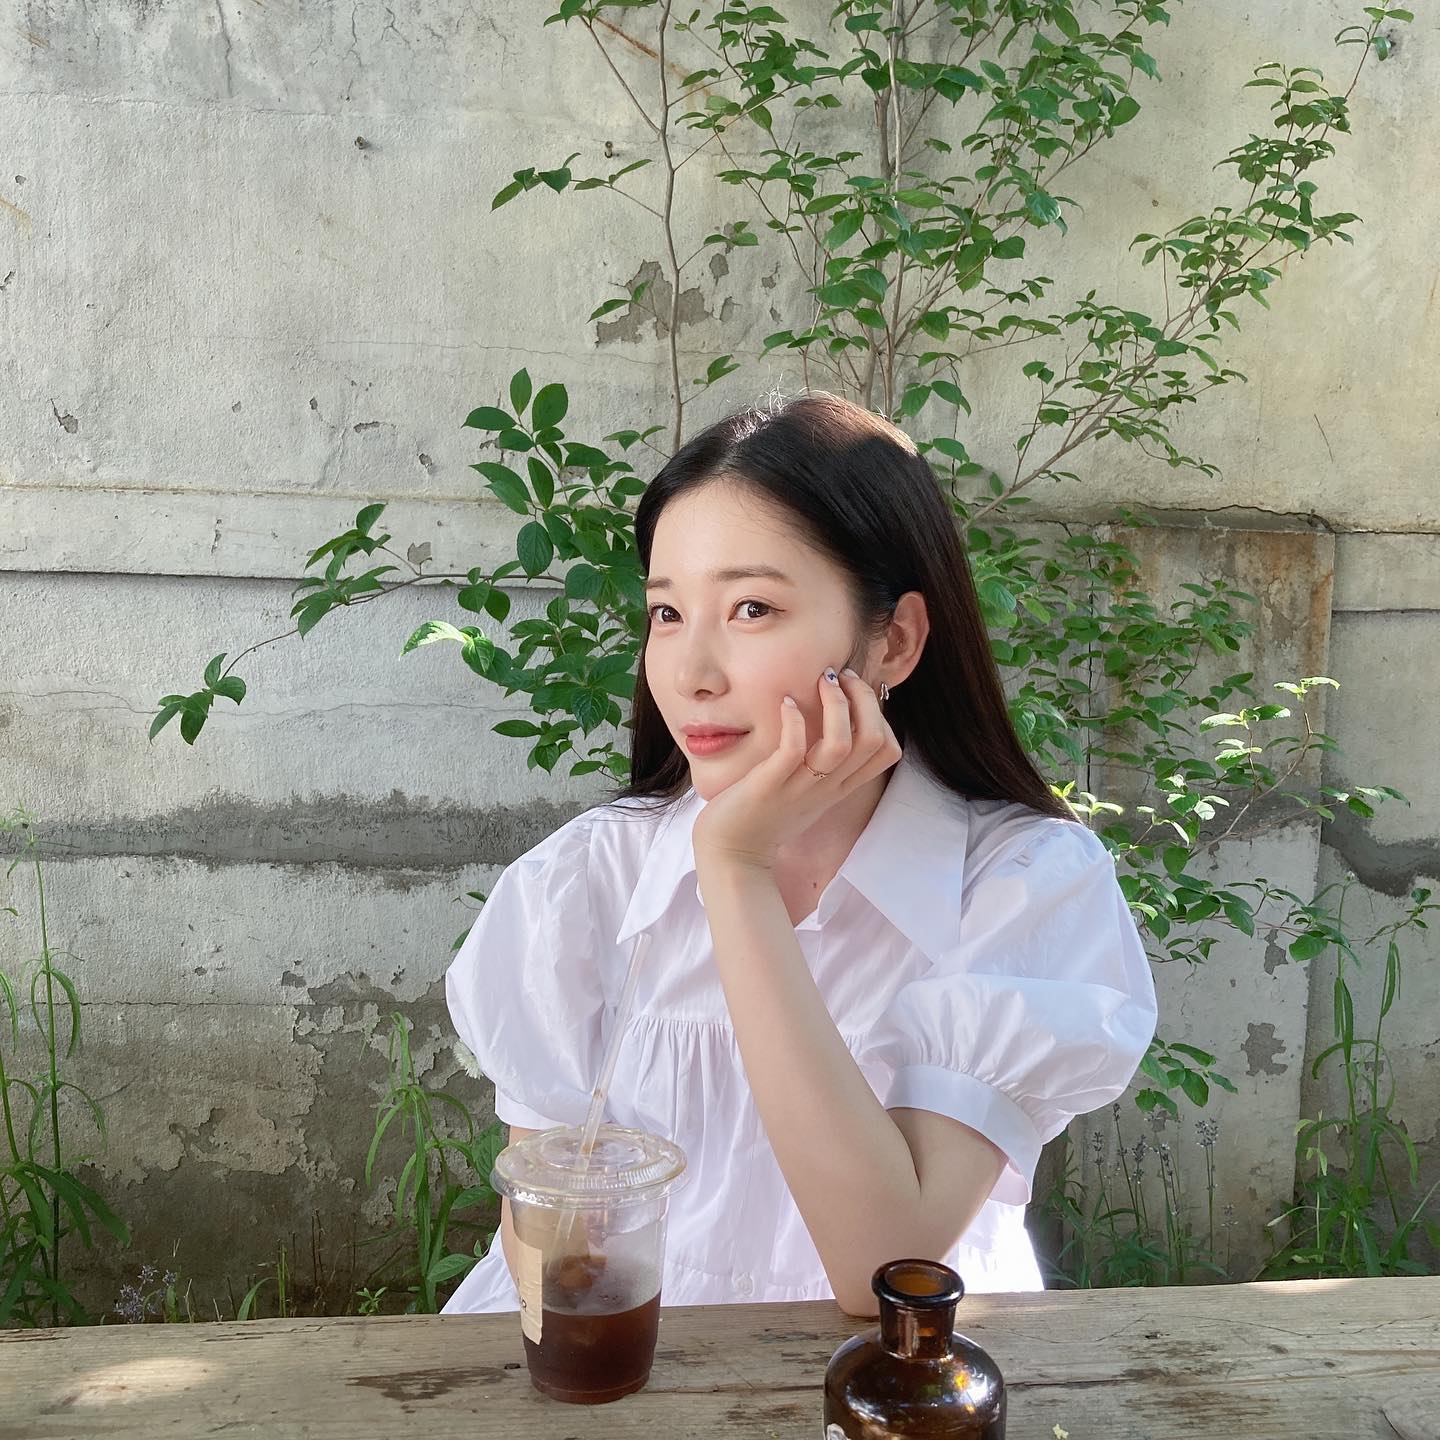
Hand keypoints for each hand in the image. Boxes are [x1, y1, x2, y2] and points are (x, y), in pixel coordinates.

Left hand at [690, 667, 901, 870]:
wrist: (730, 854)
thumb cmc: (763, 817)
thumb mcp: (805, 791)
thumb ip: (822, 764)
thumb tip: (829, 723)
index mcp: (839, 787)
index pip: (888, 751)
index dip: (880, 714)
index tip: (853, 692)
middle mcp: (827, 787)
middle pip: (873, 740)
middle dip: (864, 698)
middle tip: (840, 677)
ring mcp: (800, 787)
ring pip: (841, 744)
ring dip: (836, 704)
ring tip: (822, 681)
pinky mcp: (769, 787)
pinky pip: (793, 750)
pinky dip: (795, 721)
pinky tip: (785, 704)